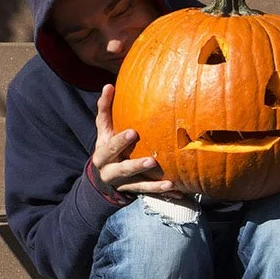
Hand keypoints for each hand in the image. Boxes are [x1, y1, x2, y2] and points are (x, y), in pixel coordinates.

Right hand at [92, 84, 182, 198]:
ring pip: (138, 185)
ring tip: (168, 182)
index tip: (133, 132)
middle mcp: (111, 171)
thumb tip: (109, 85)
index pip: (110, 147)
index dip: (120, 141)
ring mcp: (123, 184)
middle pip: (123, 170)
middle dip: (136, 166)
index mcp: (103, 154)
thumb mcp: (103, 130)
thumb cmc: (107, 146)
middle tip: (152, 161)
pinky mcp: (134, 191)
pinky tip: (177, 192)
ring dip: (153, 185)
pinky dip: (162, 193)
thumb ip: (105, 109)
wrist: (102, 178)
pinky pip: (149, 194)